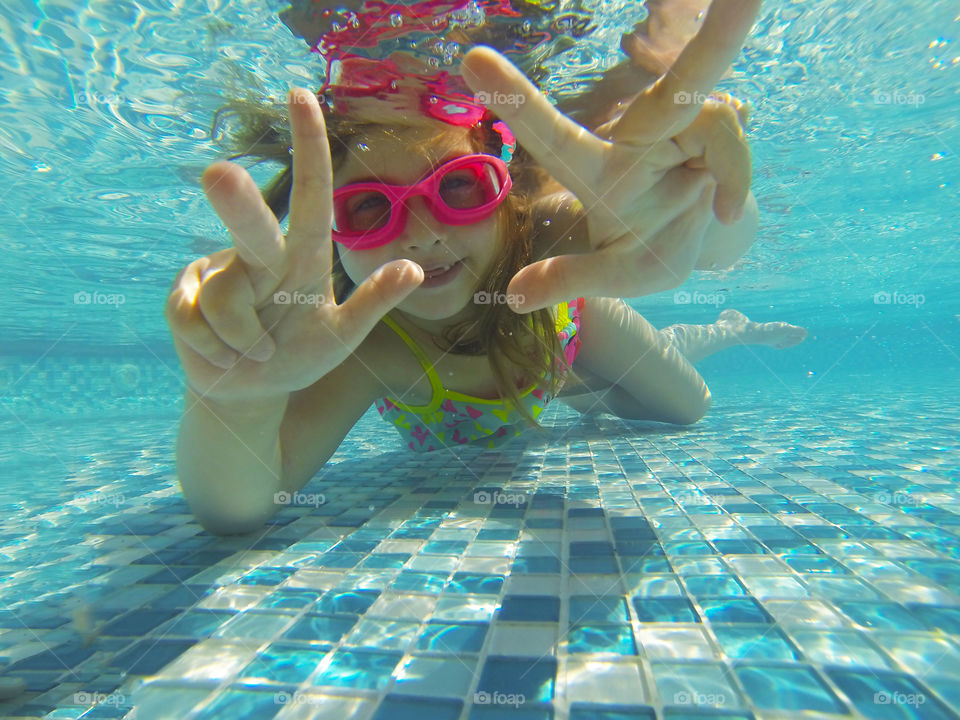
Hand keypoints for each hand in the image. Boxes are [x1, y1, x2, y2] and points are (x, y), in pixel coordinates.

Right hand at [165, 88, 423, 402]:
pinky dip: (218, 350)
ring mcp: (214, 273)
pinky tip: (223, 354)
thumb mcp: (343, 335)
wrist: (250, 393)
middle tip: (218, 174)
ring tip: (255, 352)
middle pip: (251, 224)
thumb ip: (375, 302)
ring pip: (227, 300)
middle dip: (236, 204)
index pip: (310, 195)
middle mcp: (258, 254)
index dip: (308, 146)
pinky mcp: (181, 298)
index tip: (302, 95)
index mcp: (301, 256)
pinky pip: (196, 321)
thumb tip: (415, 268)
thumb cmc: (299, 356)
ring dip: (245, 341)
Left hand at [461, 0, 761, 311]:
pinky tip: (723, 209)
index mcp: (594, 169)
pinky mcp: (715, 116)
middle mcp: (636, 133)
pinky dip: (734, 179)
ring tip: (713, 212)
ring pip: (713, 118)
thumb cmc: (654, 250)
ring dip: (726, 170)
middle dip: (698, 31)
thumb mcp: (619, 276)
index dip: (516, 99)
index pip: (549, 132)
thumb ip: (572, 280)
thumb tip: (513, 297)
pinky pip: (732, 132)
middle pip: (667, 80)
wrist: (704, 237)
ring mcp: (678, 119)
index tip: (472, 59)